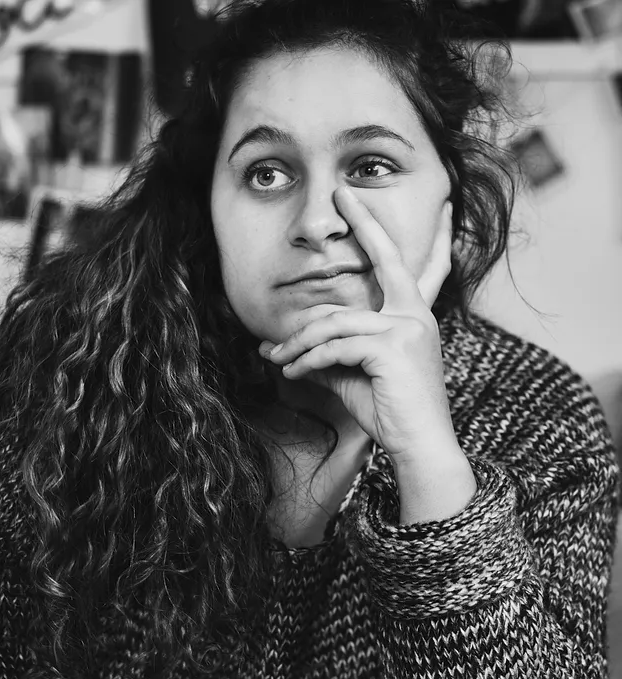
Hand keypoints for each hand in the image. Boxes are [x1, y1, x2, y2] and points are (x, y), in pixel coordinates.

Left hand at [259, 186, 457, 466]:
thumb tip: (290, 351)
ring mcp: (408, 328)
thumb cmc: (388, 411)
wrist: (417, 447)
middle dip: (365, 221)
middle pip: (386, 259)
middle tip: (341, 192)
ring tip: (276, 359)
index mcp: (414, 316)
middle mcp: (416, 315)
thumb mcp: (354, 375)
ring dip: (298, 343)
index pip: (421, 267)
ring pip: (335, 320)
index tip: (443, 205)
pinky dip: (307, 360)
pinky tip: (292, 374)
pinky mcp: (392, 348)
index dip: (431, 236)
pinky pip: (335, 345)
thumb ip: (330, 354)